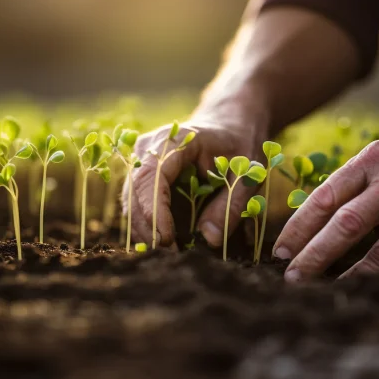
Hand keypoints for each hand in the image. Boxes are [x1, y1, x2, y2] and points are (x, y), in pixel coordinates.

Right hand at [122, 115, 268, 247]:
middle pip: (135, 190)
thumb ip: (230, 205)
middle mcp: (151, 146)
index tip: (167, 241)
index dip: (155, 211)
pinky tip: (161, 238)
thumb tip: (209, 239)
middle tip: (170, 255)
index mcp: (178, 140)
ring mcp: (143, 157)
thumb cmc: (239, 145)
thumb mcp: (248, 174)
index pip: (153, 177)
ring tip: (167, 251)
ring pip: (130, 198)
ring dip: (143, 228)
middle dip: (147, 227)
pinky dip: (145, 221)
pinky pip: (136, 199)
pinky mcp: (143, 170)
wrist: (227, 123)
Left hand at [273, 138, 378, 281]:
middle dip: (313, 251)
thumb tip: (312, 221)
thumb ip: (352, 188)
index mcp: (370, 160)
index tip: (280, 249)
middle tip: (289, 275)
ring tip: (314, 285)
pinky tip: (352, 283)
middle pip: (344, 222)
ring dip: (342, 268)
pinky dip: (372, 271)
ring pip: (376, 245)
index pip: (325, 197)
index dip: (299, 226)